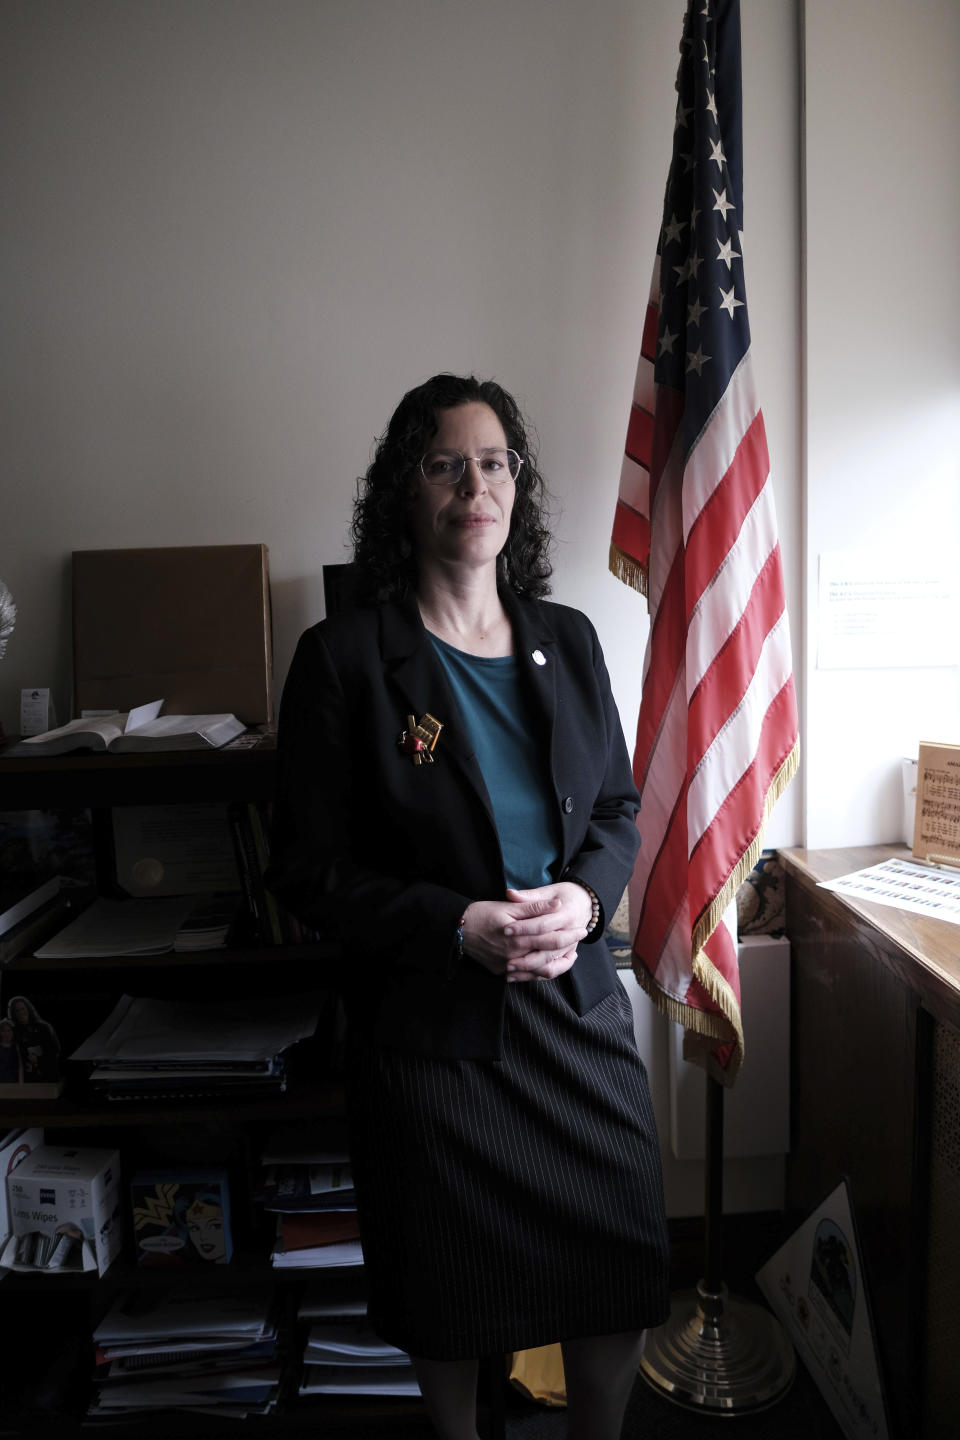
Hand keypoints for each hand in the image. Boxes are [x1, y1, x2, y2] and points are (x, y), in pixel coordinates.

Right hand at [460, 882, 592, 982]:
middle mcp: (514, 956)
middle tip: (579, 941)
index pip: (551, 939)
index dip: (569, 935)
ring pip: (539, 972)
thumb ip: (534, 907)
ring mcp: (507, 967)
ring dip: (557, 965)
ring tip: (569, 956)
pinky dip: (539, 972)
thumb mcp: (507, 906)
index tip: (582, 930)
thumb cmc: (482, 914)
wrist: (456, 930)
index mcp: (518, 938)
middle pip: (549, 958)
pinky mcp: (500, 972)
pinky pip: (525, 977)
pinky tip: (548, 964)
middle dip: (567, 950)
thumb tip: (557, 904)